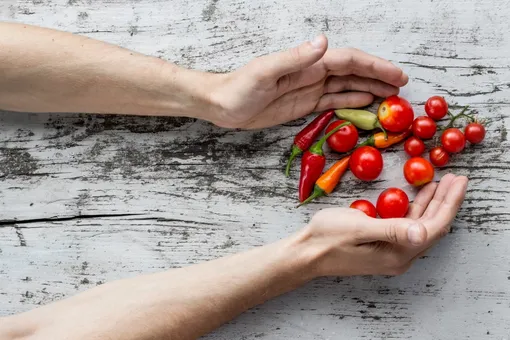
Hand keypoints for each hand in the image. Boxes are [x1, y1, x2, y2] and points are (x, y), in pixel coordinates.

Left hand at [207, 35, 407, 128]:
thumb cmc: (239, 87)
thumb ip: (294, 58)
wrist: (222, 104)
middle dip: (379, 77)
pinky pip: (333, 101)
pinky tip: (366, 104)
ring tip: (391, 97)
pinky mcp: (304, 104)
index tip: (396, 75)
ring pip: (347, 87)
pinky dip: (351, 102)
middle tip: (402, 88)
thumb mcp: (265, 71)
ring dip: (370, 90)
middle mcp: (313, 73)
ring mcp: (310, 89)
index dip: (374, 67)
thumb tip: (323, 42)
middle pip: (353, 73)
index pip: (348, 61)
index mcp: (308, 63)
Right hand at [293, 174, 467, 276]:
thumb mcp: (358, 227)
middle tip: (457, 178)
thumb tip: (422, 232)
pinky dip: (416, 209)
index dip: (448, 203)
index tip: (458, 182)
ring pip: (421, 226)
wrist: (305, 253)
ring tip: (442, 183)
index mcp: (396, 254)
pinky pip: (408, 227)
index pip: (433, 227)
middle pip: (432, 227)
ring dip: (432, 204)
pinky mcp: (383, 247)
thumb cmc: (327, 238)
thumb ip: (391, 229)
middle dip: (445, 202)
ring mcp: (391, 253)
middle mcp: (399, 257)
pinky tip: (419, 196)